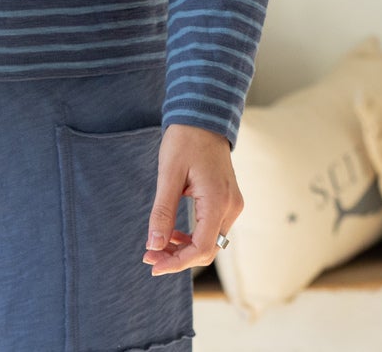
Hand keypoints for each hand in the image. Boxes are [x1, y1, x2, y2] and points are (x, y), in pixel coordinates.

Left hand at [142, 122, 242, 275]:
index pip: (201, 248)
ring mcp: (232, 205)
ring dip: (184, 250)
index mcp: (218, 201)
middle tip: (149, 256)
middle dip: (178, 259)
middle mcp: (231, 207)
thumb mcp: (168, 175)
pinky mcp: (228, 202)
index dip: (176, 262)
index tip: (151, 264)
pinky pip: (212, 230)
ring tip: (157, 246)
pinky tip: (173, 234)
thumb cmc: (185, 140)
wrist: (204, 118)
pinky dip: (193, 238)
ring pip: (210, 243)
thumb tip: (154, 245)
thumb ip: (163, 212)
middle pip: (207, 250)